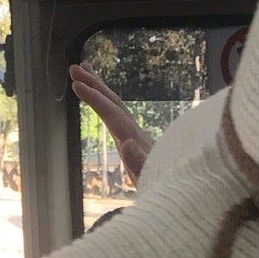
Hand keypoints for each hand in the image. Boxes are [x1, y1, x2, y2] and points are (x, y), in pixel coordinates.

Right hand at [70, 63, 154, 185]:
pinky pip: (117, 114)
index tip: (76, 84)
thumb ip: (140, 164)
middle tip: (74, 68)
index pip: (112, 113)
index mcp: (134, 139)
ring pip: (115, 104)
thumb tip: (126, 143)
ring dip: (99, 87)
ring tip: (84, 69)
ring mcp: (135, 134)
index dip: (94, 98)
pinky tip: (101, 99)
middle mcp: (134, 132)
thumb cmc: (165, 187)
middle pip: (113, 102)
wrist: (184, 190)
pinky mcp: (135, 139)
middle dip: (94, 84)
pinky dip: (106, 101)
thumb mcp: (150, 179)